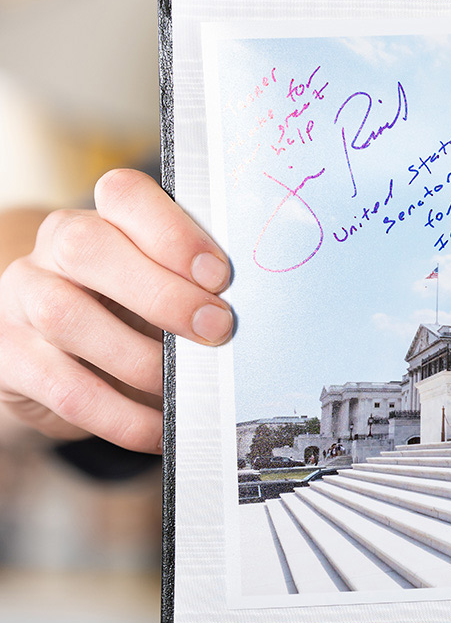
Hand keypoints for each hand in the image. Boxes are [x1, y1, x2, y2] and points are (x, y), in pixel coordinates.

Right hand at [0, 169, 231, 452]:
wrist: (60, 360)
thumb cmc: (131, 314)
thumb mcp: (162, 288)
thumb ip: (193, 287)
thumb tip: (254, 314)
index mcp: (101, 218)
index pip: (123, 194)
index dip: (173, 231)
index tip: (220, 275)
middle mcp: (52, 251)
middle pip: (87, 248)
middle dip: (161, 293)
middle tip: (217, 329)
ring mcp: (21, 302)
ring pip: (66, 317)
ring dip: (140, 358)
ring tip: (184, 384)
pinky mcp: (10, 360)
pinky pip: (65, 390)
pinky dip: (121, 417)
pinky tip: (159, 429)